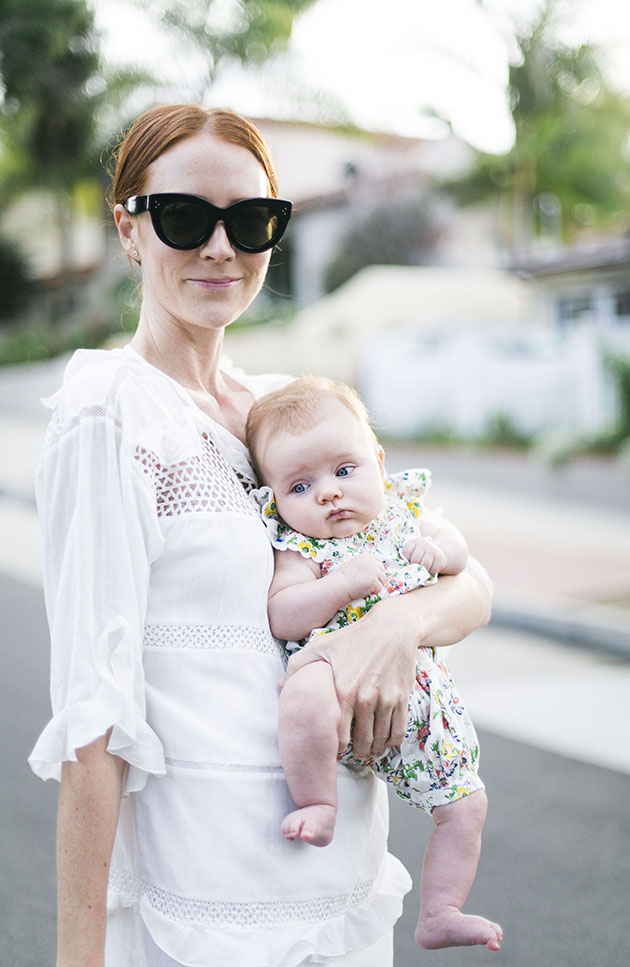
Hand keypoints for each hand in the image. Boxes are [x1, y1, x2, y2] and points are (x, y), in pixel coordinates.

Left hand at [282, 596, 419, 758]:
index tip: (333, 747)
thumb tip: (280, 686)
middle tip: (354, 753)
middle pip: (361, 742)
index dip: (335, 747)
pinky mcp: (401, 698)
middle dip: (357, 752)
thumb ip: (297, 666)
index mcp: (342, 691)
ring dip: (375, 750)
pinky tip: (386, 742)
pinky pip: (398, 731)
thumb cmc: (353, 637)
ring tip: (370, 751)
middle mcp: (364, 699)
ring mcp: (385, 700)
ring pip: (380, 739)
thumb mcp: (321, 646)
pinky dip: (392, 742)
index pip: (337, 736)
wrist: (392, 628)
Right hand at [340, 554, 386, 599]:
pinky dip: (373, 591)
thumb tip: (379, 568)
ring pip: (383, 580)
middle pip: (382, 571)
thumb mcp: (358, 563)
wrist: (342, 584)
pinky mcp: (374, 581)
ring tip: (366, 585)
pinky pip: (379, 588)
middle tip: (366, 581)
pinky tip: (365, 589)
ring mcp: (374, 571)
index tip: (369, 575)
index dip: (376, 570)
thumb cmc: (348, 576)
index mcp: (368, 556)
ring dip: (376, 584)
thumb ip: (368, 563)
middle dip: (376, 578)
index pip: (379, 562)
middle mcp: (372, 562)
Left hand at [403, 536, 446, 573]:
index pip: (406, 551)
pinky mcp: (439, 557)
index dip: (406, 559)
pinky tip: (430, 568)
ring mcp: (432, 549)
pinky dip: (431, 571)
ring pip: (425, 564)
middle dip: (414, 566)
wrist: (434, 551)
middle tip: (415, 567)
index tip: (409, 560)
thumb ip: (406, 557)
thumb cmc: (418, 553)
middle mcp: (423, 543)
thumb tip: (405, 563)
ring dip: (423, 570)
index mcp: (414, 541)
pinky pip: (433, 568)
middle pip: (415, 559)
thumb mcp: (412, 551)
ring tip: (422, 569)